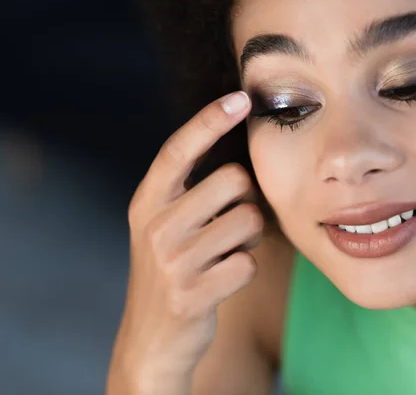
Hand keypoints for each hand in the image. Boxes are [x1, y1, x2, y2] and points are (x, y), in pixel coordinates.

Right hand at [108, 91, 262, 393]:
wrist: (153, 337)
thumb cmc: (172, 269)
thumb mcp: (164, 225)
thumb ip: (189, 191)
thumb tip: (238, 155)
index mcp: (147, 203)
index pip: (177, 150)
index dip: (209, 120)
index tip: (240, 97)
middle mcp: (155, 226)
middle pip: (234, 181)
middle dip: (245, 201)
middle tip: (228, 225)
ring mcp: (172, 262)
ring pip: (249, 221)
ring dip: (248, 239)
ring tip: (223, 254)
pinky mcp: (193, 293)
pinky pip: (249, 263)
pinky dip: (245, 270)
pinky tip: (223, 280)